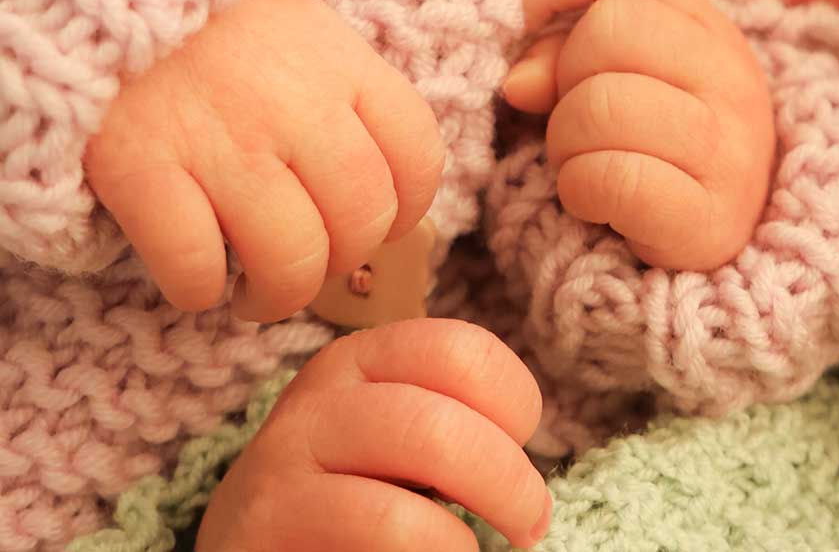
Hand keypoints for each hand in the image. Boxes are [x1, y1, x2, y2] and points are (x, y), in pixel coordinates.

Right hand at [85, 0, 443, 321]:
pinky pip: (194, 265)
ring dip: (279, 296)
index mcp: (341, 63)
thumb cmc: (212, 21)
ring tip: (256, 293)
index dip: (408, 211)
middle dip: (343, 263)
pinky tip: (196, 279)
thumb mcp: (303, 29)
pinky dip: (199, 290)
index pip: (418, 157)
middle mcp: (293, 102)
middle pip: (362, 220)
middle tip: (310, 267)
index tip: (380, 229)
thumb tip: (384, 185)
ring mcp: (218, 136)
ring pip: (291, 259)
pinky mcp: (139, 167)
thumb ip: (348, 92)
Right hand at [196, 319, 550, 551]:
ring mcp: (284, 456)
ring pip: (412, 463)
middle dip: (507, 478)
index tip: (522, 449)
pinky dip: (431, 550)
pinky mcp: (268, 518)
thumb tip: (527, 465)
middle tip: (528, 523)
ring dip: (471, 521)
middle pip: (443, 419)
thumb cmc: (343, 504)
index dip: (514, 402)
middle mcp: (320, 397)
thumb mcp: (394, 445)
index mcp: (362, 361)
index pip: (461, 349)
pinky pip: (381, 525)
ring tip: (476, 551)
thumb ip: (448, 424)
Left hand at [501, 0, 774, 269]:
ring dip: (566, 142)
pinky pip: (610, 179)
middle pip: (609, 28)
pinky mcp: (714, 216)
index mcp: (708, 26)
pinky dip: (581, 193)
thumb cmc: (647, 153)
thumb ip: (560, 55)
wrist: (707, 256)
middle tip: (572, 120)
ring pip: (602, 104)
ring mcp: (732, 145)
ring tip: (585, 163)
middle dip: (564, 79)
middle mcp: (732, 74)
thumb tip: (519, 80)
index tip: (528, 27)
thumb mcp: (610, 84)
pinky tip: (597, 204)